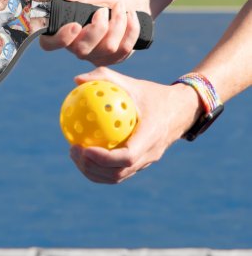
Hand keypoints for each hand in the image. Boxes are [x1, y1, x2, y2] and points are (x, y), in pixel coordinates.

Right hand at [40, 0, 149, 65]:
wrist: (131, 1)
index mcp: (63, 31)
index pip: (49, 44)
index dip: (60, 39)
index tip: (75, 25)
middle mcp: (76, 48)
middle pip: (82, 50)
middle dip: (98, 28)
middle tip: (103, 10)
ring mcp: (95, 56)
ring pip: (108, 48)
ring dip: (118, 23)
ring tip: (120, 7)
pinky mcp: (113, 59)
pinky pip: (124, 49)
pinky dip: (131, 28)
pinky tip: (131, 16)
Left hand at [69, 67, 202, 183]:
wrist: (181, 110)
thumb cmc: (153, 94)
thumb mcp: (132, 83)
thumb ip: (105, 78)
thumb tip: (76, 80)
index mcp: (151, 136)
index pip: (127, 157)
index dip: (104, 158)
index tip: (84, 148)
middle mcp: (150, 154)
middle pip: (118, 173)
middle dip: (92, 167)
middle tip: (73, 149)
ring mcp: (146, 162)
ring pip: (117, 177)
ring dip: (93, 171)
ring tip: (74, 154)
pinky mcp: (141, 164)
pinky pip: (118, 172)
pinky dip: (99, 169)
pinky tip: (84, 154)